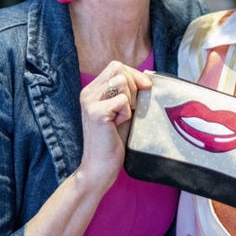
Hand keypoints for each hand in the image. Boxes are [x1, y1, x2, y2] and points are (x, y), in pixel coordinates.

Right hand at [78, 61, 151, 192]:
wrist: (99, 169)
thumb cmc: (113, 141)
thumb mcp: (121, 111)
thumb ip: (128, 93)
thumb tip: (147, 77)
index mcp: (92, 90)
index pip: (115, 66)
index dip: (133, 74)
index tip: (146, 87)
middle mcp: (88, 93)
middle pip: (118, 68)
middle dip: (133, 83)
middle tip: (131, 107)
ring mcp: (90, 102)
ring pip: (121, 81)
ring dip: (130, 99)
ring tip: (123, 116)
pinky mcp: (96, 113)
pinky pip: (123, 100)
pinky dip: (126, 113)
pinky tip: (118, 125)